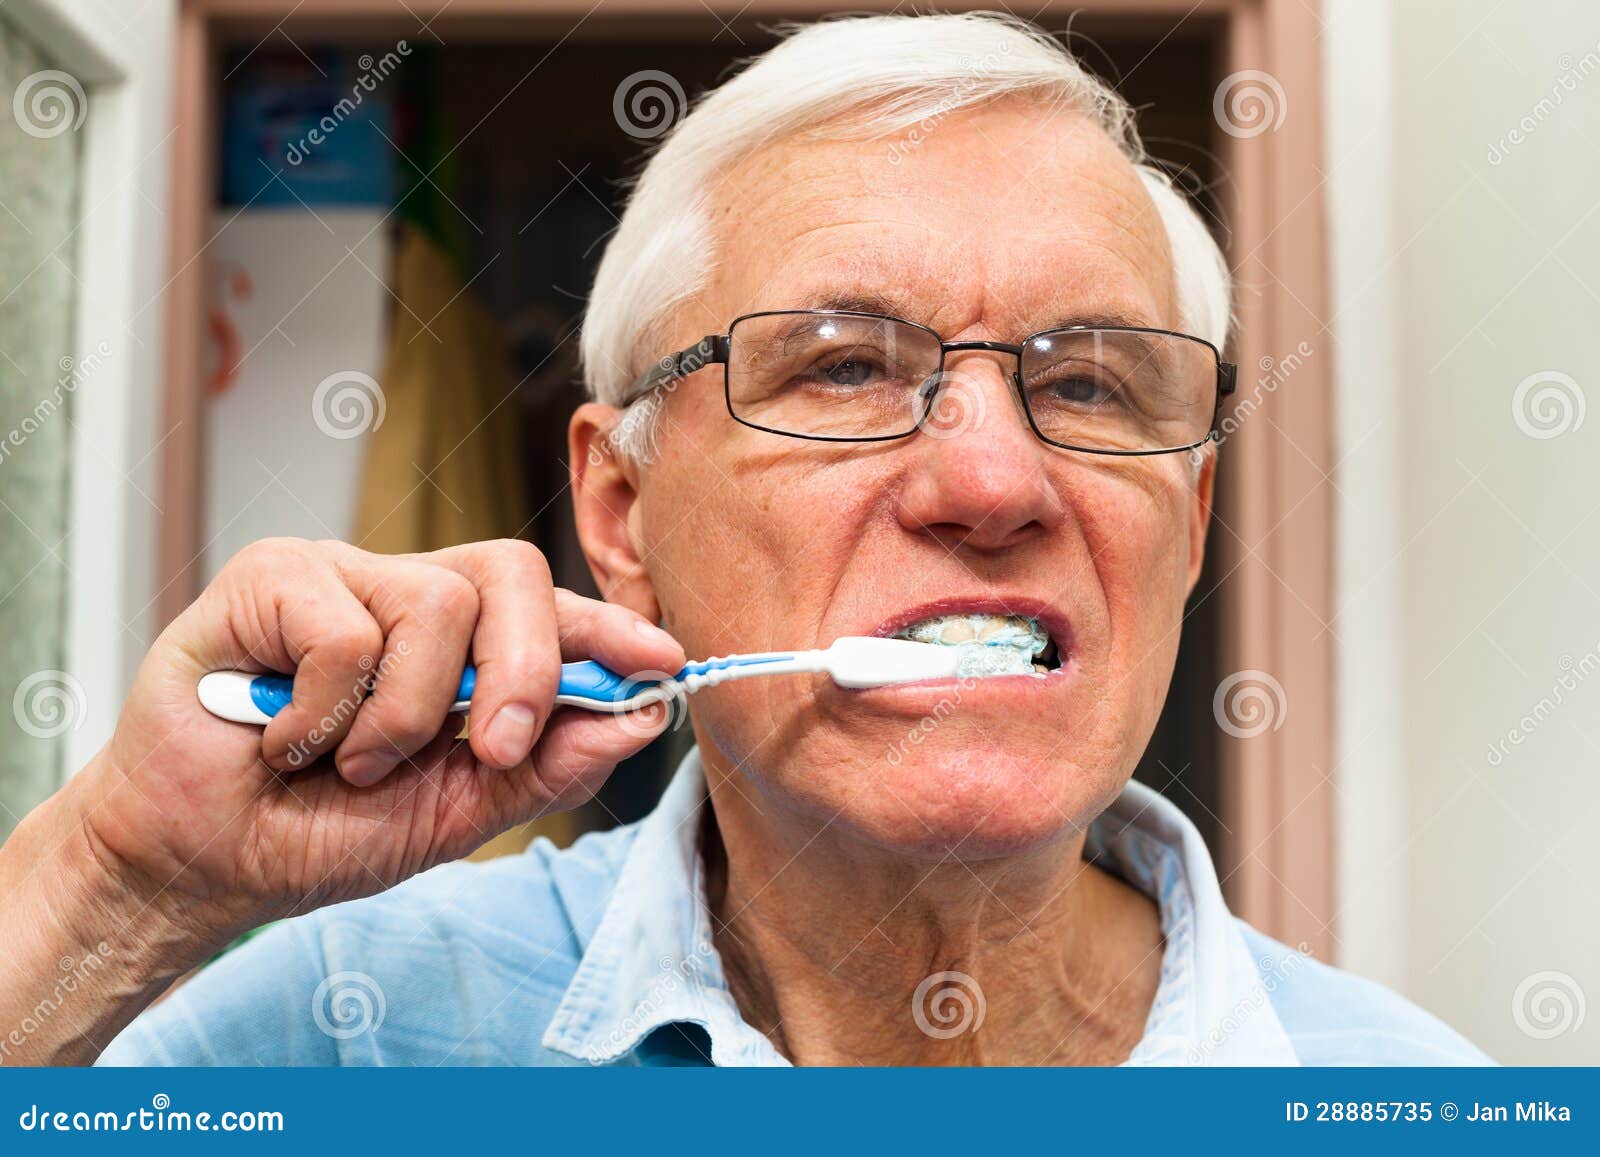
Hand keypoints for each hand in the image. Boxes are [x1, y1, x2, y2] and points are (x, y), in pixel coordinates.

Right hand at [69, 536, 684, 942]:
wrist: (204, 862)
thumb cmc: (322, 830)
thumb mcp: (457, 812)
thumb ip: (546, 764)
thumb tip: (640, 714)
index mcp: (460, 643)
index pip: (552, 611)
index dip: (610, 631)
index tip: (665, 663)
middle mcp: (408, 592)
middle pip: (512, 573)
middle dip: (526, 669)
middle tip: (492, 748)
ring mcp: (342, 575)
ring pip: (437, 603)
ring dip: (402, 717)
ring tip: (349, 763)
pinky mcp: (270, 576)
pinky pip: (348, 629)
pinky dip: (326, 710)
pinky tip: (284, 738)